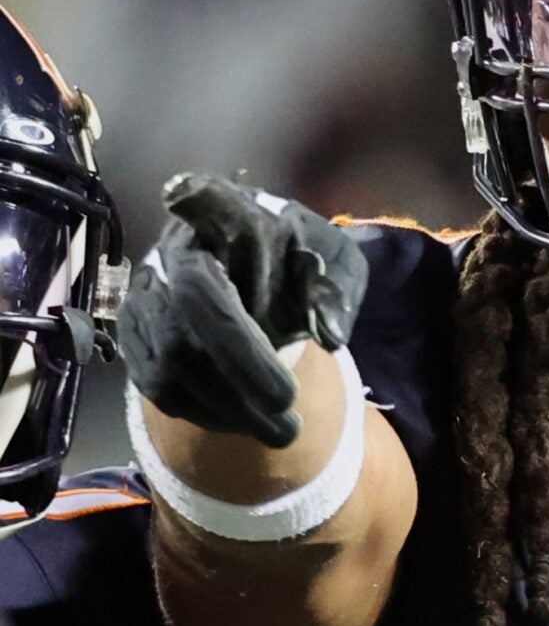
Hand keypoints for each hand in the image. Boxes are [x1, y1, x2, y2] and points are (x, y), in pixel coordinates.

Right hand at [121, 175, 366, 447]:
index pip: (210, 201)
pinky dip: (205, 412)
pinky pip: (160, 385)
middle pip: (193, 302)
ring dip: (230, 404)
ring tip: (285, 433)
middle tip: (288, 403)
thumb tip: (330, 334)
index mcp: (229, 218)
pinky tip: (244, 422)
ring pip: (173, 356)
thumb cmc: (295, 264)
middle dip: (241, 361)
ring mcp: (146, 297)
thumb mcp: (332, 263)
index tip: (184, 192)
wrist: (254, 280)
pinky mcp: (135, 340)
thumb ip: (335, 287)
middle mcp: (176, 254)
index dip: (197, 199)